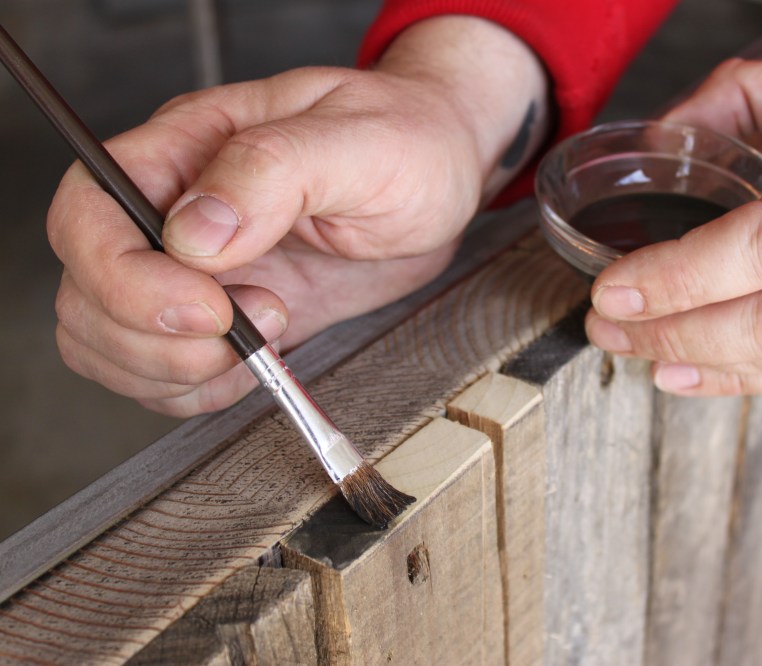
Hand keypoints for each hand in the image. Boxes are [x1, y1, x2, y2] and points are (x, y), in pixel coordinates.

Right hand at [48, 17, 548, 415]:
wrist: (445, 175)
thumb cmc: (411, 141)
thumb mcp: (362, 142)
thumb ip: (273, 172)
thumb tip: (195, 233)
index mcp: (188, 147)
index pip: (90, 214)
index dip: (123, 277)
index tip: (208, 306)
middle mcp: (175, 210)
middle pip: (88, 292)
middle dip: (155, 337)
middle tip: (254, 326)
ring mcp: (198, 269)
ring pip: (111, 343)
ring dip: (174, 371)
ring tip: (267, 337)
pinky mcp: (229, 314)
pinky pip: (166, 373)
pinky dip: (198, 390)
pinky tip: (259, 364)